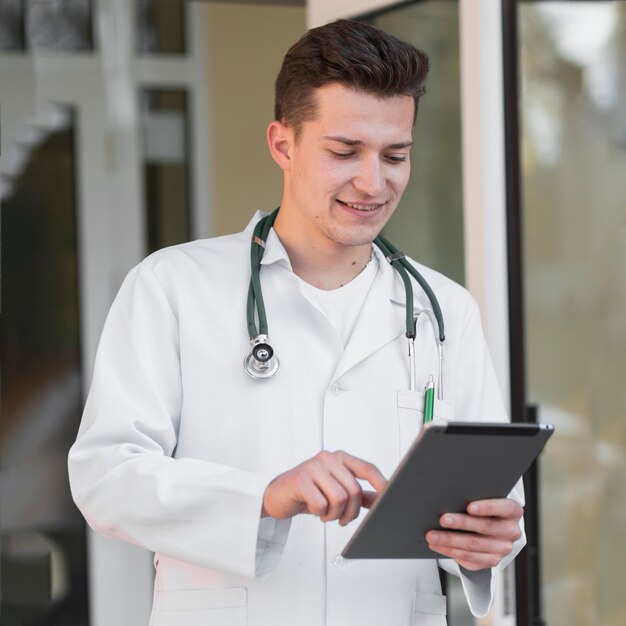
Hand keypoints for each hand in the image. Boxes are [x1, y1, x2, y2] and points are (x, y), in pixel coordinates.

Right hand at [262, 450, 386, 525]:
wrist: (278, 495)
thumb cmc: (309, 493)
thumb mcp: (335, 491)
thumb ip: (358, 494)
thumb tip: (382, 500)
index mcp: (340, 458)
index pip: (367, 469)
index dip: (381, 484)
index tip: (390, 498)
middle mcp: (328, 458)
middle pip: (354, 490)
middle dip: (351, 512)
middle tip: (340, 519)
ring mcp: (314, 466)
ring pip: (340, 499)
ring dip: (334, 514)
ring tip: (325, 514)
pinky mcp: (300, 479)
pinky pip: (321, 504)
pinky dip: (319, 514)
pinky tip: (312, 509)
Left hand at [425, 498, 523, 570]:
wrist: (493, 526)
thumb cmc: (483, 506)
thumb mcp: (484, 497)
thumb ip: (473, 495)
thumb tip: (448, 494)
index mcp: (513, 511)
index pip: (505, 507)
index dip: (488, 507)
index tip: (469, 506)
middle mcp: (511, 531)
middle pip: (486, 527)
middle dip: (461, 523)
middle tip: (442, 519)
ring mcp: (503, 548)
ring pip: (474, 545)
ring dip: (450, 540)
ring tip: (431, 535)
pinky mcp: (492, 560)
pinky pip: (470, 558)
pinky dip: (451, 551)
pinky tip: (438, 546)